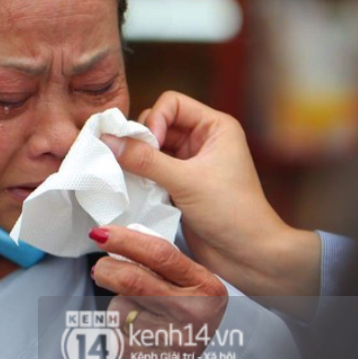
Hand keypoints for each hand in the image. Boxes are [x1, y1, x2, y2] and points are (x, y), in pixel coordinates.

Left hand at [89, 225, 227, 358]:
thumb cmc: (205, 322)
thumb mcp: (202, 287)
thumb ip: (167, 266)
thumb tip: (119, 244)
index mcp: (205, 288)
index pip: (159, 255)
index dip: (125, 240)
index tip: (102, 234)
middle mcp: (190, 314)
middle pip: (130, 280)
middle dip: (106, 269)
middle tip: (101, 269)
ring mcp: (171, 342)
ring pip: (118, 310)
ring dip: (119, 307)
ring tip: (141, 317)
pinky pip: (115, 337)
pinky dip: (119, 333)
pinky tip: (140, 338)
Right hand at [102, 91, 322, 319]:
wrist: (249, 255)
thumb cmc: (231, 212)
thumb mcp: (186, 181)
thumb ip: (145, 160)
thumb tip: (108, 141)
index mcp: (215, 126)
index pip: (171, 103)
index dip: (155, 120)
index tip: (147, 145)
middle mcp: (203, 140)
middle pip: (158, 123)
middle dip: (141, 141)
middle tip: (131, 163)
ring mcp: (191, 163)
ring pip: (152, 149)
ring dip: (138, 161)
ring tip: (130, 177)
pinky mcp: (181, 185)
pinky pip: (152, 171)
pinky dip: (141, 177)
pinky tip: (135, 189)